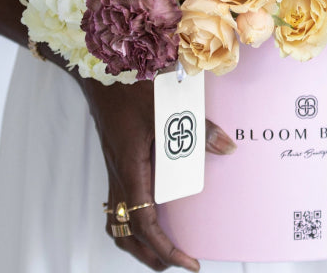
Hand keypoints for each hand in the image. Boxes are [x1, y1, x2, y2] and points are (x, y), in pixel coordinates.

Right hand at [81, 76, 236, 270]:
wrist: (99, 72)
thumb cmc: (129, 87)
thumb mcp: (167, 106)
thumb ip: (198, 128)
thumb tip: (227, 147)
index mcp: (131, 169)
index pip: (145, 224)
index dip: (166, 249)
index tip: (188, 262)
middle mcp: (119, 176)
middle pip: (127, 233)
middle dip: (151, 254)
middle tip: (180, 261)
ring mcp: (114, 170)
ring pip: (117, 222)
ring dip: (138, 241)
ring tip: (163, 247)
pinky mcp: (115, 161)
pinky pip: (117, 203)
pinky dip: (131, 219)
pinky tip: (149, 212)